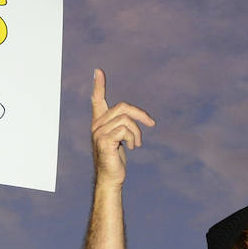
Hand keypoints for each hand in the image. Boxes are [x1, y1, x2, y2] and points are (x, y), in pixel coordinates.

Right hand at [91, 69, 154, 185]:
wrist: (111, 178)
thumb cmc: (115, 159)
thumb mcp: (120, 138)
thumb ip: (122, 125)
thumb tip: (134, 116)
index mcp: (99, 123)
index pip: (97, 100)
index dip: (99, 85)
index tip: (98, 71)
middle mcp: (96, 125)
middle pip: (122, 107)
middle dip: (140, 114)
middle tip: (151, 123)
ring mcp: (99, 133)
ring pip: (126, 120)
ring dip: (137, 132)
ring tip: (137, 144)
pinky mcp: (105, 141)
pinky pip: (125, 129)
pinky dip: (133, 138)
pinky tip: (132, 147)